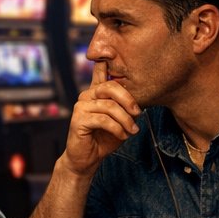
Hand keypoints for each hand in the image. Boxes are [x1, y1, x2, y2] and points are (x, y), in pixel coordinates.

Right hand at [60, 62, 140, 177]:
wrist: (88, 159)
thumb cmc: (105, 139)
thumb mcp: (120, 121)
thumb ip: (126, 108)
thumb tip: (140, 102)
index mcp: (96, 92)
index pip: (100, 70)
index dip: (107, 60)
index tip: (116, 58)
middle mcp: (87, 95)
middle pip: (110, 87)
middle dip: (128, 100)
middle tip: (138, 113)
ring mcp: (81, 106)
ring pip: (110, 106)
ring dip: (126, 120)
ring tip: (133, 131)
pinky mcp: (78, 120)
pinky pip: (104, 120)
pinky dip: (117, 128)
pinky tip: (123, 135)